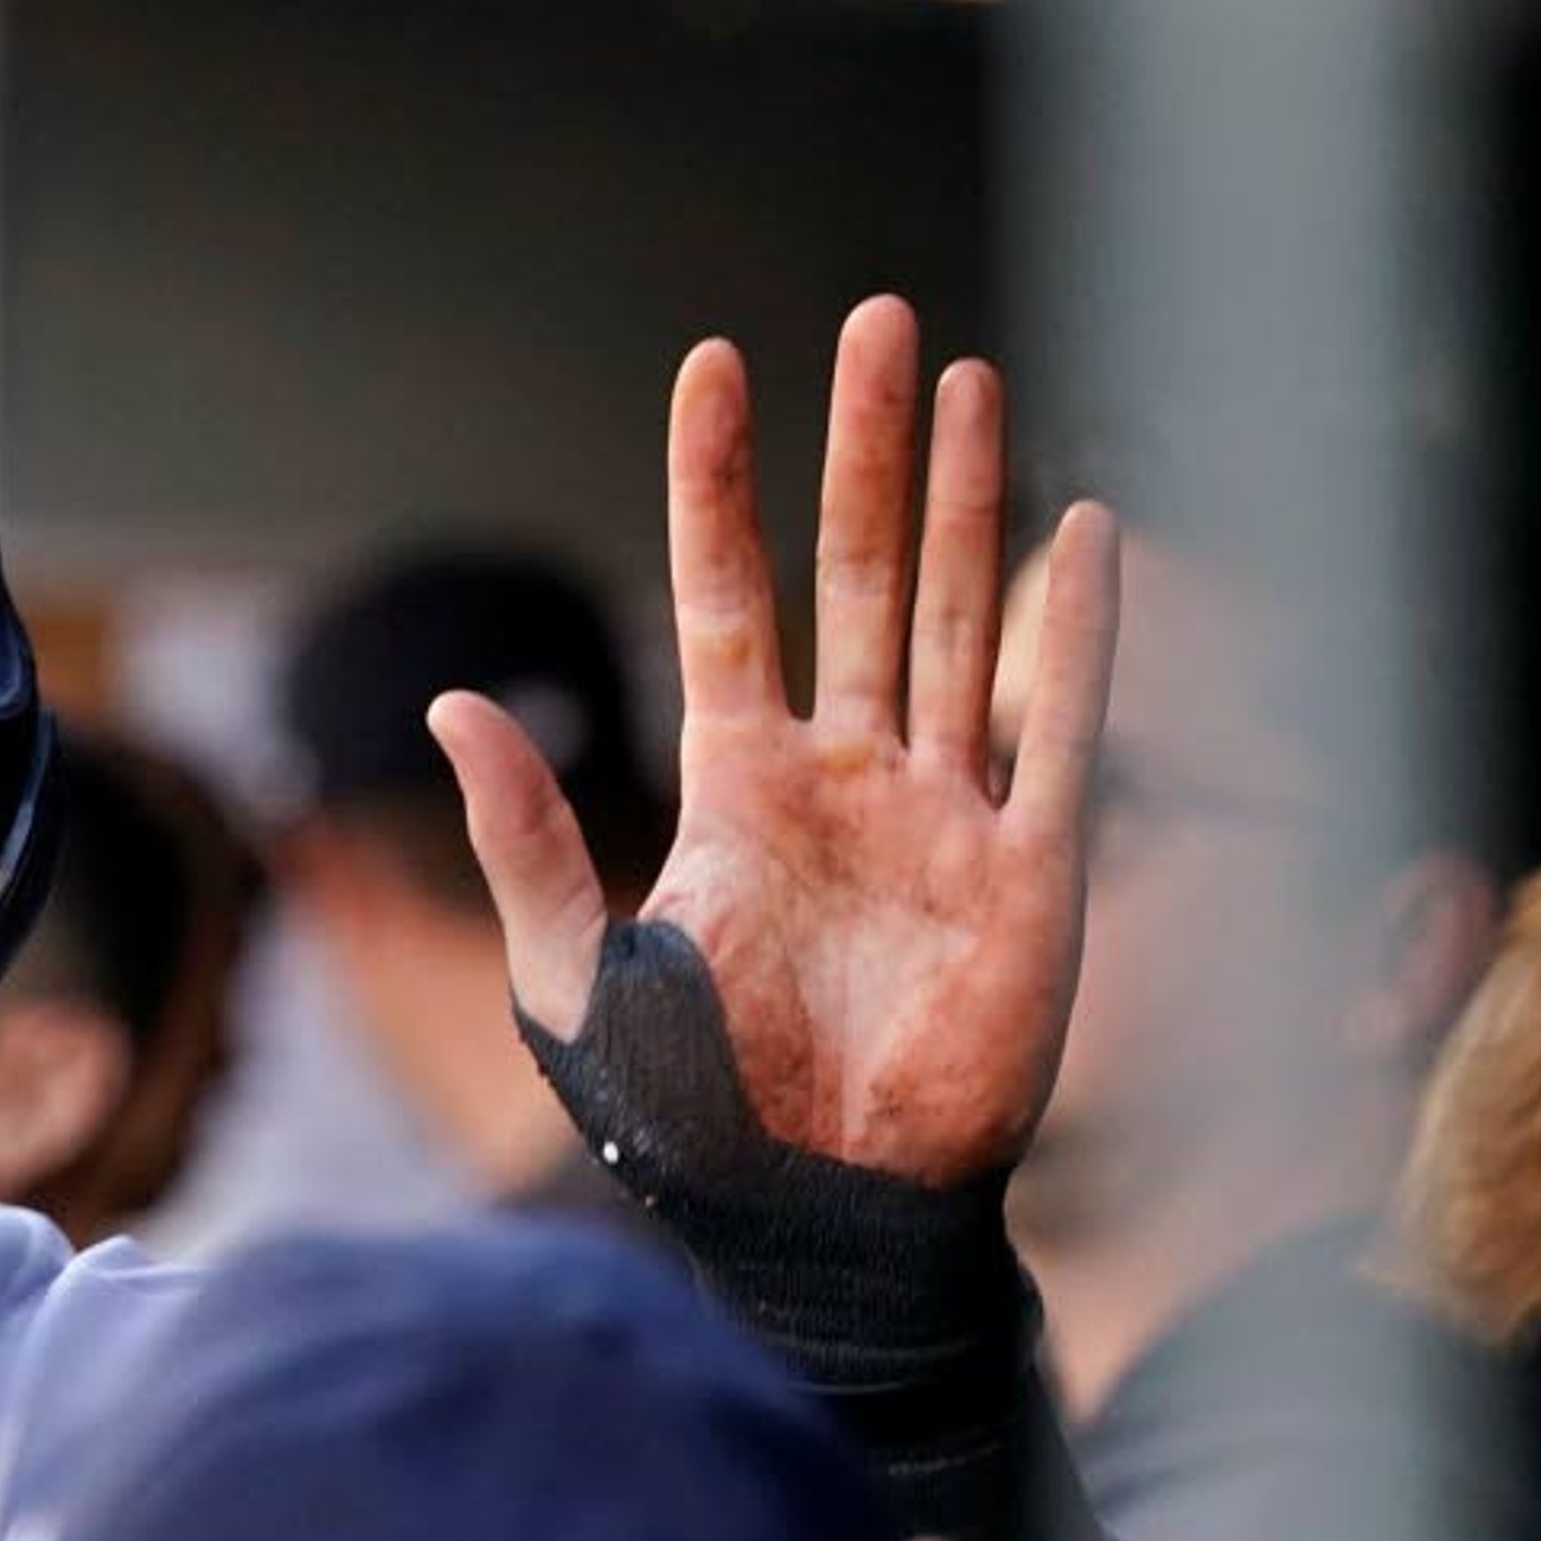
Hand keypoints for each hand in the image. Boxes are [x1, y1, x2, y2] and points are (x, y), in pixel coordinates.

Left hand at [432, 298, 1121, 1183]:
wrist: (813, 1222)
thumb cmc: (687, 1121)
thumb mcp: (578, 972)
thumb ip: (525, 840)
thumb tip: (453, 708)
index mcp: (736, 790)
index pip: (728, 597)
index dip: (720, 485)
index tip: (716, 367)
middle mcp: (846, 777)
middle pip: (859, 571)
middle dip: (867, 446)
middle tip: (879, 318)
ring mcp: (944, 814)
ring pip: (957, 616)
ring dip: (967, 495)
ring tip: (966, 374)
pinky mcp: (1033, 873)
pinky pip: (1062, 728)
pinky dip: (1078, 630)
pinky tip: (1087, 527)